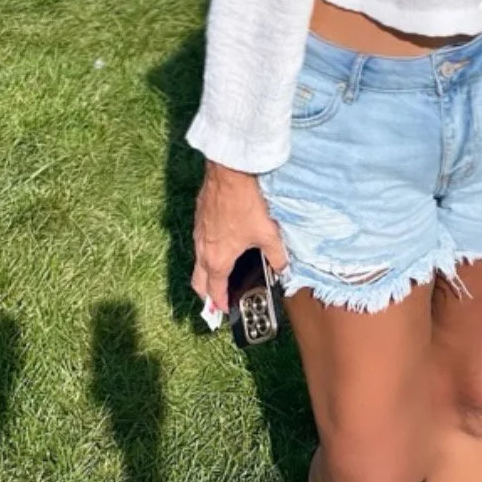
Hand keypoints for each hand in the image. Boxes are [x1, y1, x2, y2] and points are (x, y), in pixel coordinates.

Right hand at [191, 162, 288, 312]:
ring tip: (220, 273)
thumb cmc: (246, 204)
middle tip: (216, 299)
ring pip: (197, 260)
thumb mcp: (268, 233)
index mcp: (218, 260)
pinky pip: (199, 241)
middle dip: (206, 294)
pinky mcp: (199, 216)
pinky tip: (220, 242)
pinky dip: (205, 250)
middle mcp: (202, 249)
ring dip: (205, 271)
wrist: (230, 171)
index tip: (224, 310)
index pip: (214, 291)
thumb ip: (277, 255)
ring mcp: (198, 232)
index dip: (219, 304)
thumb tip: (284, 268)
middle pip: (198, 281)